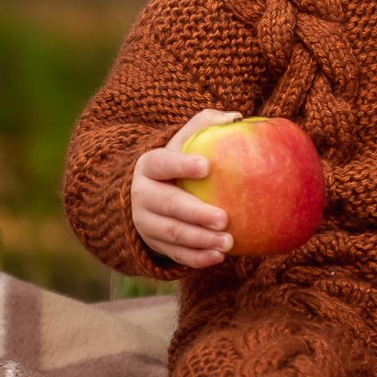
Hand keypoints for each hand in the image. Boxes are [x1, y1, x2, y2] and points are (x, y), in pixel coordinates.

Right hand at [131, 109, 240, 270]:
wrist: (149, 195)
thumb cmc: (179, 163)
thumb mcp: (184, 141)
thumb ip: (205, 125)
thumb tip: (234, 118)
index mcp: (149, 166)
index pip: (162, 163)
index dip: (182, 165)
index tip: (206, 166)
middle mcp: (142, 195)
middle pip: (168, 205)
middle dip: (195, 213)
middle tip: (224, 217)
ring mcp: (146, 223)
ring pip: (171, 233)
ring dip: (200, 240)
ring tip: (228, 241)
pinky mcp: (155, 245)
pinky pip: (176, 254)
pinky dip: (196, 258)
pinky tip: (218, 257)